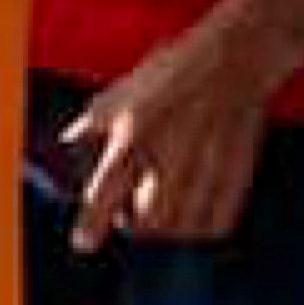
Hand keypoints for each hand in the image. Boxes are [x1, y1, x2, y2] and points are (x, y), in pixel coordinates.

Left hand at [64, 0, 303, 250]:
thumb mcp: (121, 91)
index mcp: (133, 136)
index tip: (83, 245)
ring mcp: (207, 167)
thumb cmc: (171, 71)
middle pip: (147, 222)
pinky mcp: (237, 172)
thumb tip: (66, 141)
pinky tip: (190, 213)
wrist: (236, 59)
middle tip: (125, 218)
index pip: (105, 193)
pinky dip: (200, 228)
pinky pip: (217, 222)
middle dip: (131, 227)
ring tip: (156, 211)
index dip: (91, 225)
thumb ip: (92, 122)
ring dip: (164, 229)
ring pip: (181, 228)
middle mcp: (169, 157)